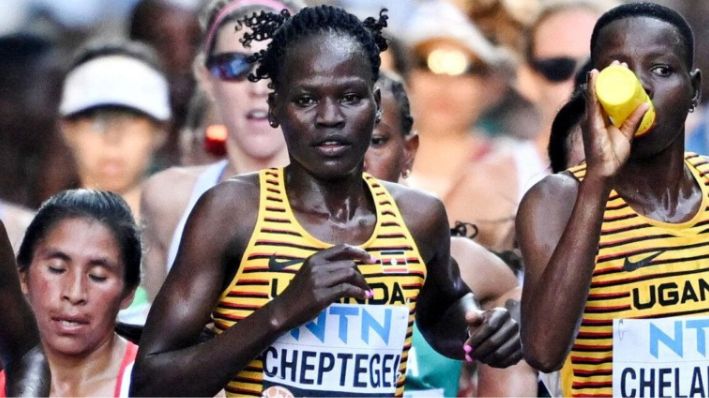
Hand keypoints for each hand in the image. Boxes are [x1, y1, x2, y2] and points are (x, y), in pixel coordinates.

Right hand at [270, 244, 374, 329]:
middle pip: (349, 263)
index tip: (371, 259)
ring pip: (350, 274)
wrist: (283, 310)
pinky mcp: (321, 295)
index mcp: (315, 258)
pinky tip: (363, 296)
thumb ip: (326, 267)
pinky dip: (359, 292)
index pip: (342, 248)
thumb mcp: (309, 273)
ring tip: (368, 292)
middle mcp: (317, 266)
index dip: (359, 252)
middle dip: (362, 275)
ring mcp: (318, 280)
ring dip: (362, 283)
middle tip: (367, 285)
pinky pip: (347, 289)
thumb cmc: (298, 294)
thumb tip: (351, 267)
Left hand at [464, 307, 521, 367]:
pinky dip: (494, 364)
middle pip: (494, 342)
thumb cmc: (483, 324)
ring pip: (500, 354)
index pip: (490, 326)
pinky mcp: (521, 352)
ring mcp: (519, 339)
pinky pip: (507, 361)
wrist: (495, 331)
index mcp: (502, 313)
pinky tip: (487, 361)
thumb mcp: (476, 318)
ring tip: (477, 358)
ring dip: (485, 359)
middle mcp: (513, 325)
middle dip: (479, 351)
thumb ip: (472, 317)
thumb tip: (469, 317)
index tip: (466, 347)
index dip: (476, 338)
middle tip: (469, 356)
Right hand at [583, 61, 649, 178]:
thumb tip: (647, 104)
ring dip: (601, 78)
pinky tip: (595, 78)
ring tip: (610, 66)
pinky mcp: (591, 123)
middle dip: (608, 76)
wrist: (604, 172)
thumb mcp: (627, 134)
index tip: (621, 69)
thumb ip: (634, 120)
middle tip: (618, 63)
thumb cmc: (613, 157)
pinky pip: (592, 103)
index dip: (612, 82)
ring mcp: (590, 120)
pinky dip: (593, 90)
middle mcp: (593, 117)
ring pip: (595, 94)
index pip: (605, 96)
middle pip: (599, 92)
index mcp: (600, 119)